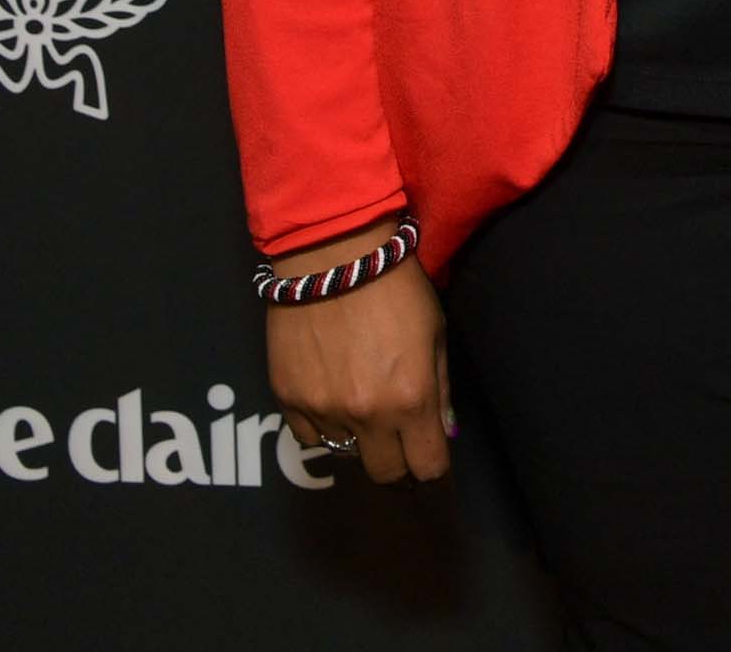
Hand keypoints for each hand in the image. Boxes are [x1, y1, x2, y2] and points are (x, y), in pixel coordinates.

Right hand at [264, 220, 454, 484]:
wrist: (334, 255)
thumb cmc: (397, 288)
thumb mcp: (435, 333)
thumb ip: (440, 390)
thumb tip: (442, 432)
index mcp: (410, 400)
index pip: (427, 467)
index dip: (433, 465)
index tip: (430, 453)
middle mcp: (366, 415)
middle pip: (385, 474)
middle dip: (398, 461)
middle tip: (398, 438)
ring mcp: (323, 410)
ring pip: (345, 453)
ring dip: (358, 438)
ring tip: (361, 399)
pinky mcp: (288, 398)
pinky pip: (308, 436)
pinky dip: (323, 425)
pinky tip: (331, 394)